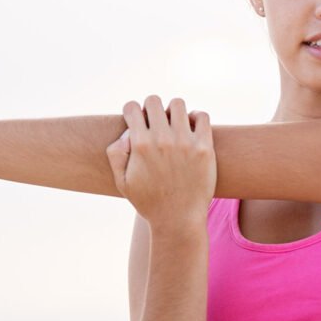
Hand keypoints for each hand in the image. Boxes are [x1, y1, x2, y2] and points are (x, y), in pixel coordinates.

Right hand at [105, 95, 215, 234]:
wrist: (178, 220)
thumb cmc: (149, 201)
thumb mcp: (122, 181)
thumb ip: (116, 154)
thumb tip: (127, 133)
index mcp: (140, 145)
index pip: (132, 107)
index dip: (132, 112)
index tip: (137, 122)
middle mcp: (162, 139)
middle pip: (153, 101)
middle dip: (151, 108)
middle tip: (155, 124)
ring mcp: (185, 142)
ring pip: (178, 103)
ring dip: (173, 111)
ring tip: (174, 125)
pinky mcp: (204, 147)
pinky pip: (202, 116)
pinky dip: (196, 117)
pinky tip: (191, 128)